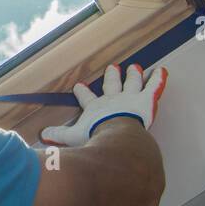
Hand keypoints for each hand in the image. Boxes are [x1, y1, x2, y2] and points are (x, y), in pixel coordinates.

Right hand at [40, 63, 167, 146]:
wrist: (116, 136)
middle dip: (112, 77)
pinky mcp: (145, 100)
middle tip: (113, 68)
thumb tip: (42, 135)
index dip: (83, 93)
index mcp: (95, 108)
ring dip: (132, 75)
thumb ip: (58, 135)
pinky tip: (162, 71)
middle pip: (112, 85)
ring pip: (131, 83)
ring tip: (134, 67)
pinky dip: (158, 79)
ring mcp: (129, 98)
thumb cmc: (95, 137)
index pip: (87, 98)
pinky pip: (153, 87)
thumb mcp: (72, 137)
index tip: (80, 86)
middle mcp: (112, 100)